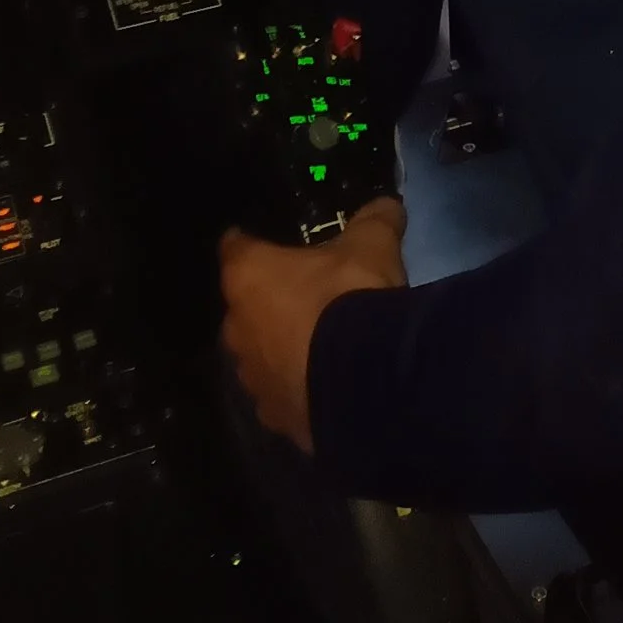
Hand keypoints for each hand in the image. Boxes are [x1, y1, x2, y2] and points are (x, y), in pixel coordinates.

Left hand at [219, 197, 406, 451]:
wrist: (364, 379)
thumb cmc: (351, 295)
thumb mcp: (372, 243)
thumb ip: (375, 219)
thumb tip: (387, 205)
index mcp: (248, 277)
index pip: (235, 247)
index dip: (250, 243)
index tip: (264, 241)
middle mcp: (238, 328)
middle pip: (245, 307)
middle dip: (268, 302)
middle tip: (306, 294)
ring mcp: (253, 378)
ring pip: (259, 355)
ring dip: (281, 349)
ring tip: (318, 345)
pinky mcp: (275, 417)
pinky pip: (281, 394)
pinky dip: (298, 387)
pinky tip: (326, 383)